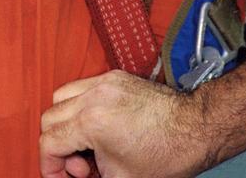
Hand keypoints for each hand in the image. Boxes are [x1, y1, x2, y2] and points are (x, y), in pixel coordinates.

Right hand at [39, 70, 208, 177]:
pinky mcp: (115, 77)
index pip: (49, 142)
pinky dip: (81, 107)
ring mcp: (104, 82)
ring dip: (66, 123)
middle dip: (57, 146)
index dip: (49, 166)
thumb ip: (89, 176)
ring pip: (62, 96)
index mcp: (92, 122)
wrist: (196, 129)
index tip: (59, 177)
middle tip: (80, 166)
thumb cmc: (167, 155)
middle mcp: (94, 95)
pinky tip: (99, 128)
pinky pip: (83, 87)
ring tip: (89, 145)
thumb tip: (74, 174)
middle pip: (50, 117)